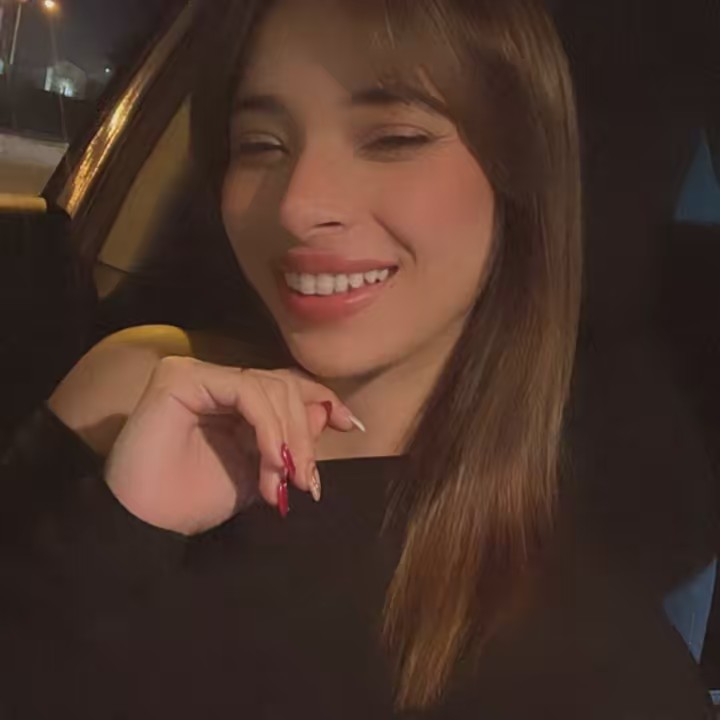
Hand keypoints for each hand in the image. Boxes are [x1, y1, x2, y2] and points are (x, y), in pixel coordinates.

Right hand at [105, 357, 359, 535]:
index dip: (320, 400)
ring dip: (287, 438)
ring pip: (269, 387)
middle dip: (304, 434)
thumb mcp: (260, 469)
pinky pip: (246, 391)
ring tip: (287, 481)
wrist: (146, 526)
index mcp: (230, 400)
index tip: (352, 425)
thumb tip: (326, 411)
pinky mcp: (183, 377)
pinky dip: (269, 427)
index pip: (284, 386)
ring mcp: (197, 374)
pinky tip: (273, 459)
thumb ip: (290, 439)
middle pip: (282, 386)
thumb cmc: (195, 501)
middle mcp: (214, 380)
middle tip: (308, 481)